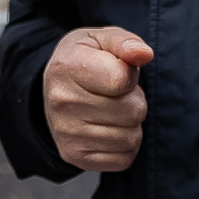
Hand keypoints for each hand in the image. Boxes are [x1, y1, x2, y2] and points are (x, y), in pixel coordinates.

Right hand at [44, 26, 153, 172]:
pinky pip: (124, 159)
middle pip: (133, 111)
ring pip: (132, 137)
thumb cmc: (85, 60)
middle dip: (134, 101)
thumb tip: (144, 54)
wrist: (55, 89)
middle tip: (116, 94)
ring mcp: (66, 133)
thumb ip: (125, 42)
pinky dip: (124, 146)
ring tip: (112, 111)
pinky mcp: (75, 156)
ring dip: (131, 125)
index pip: (122, 79)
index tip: (117, 70)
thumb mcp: (100, 40)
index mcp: (67, 66)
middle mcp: (61, 101)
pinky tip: (108, 129)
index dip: (130, 75)